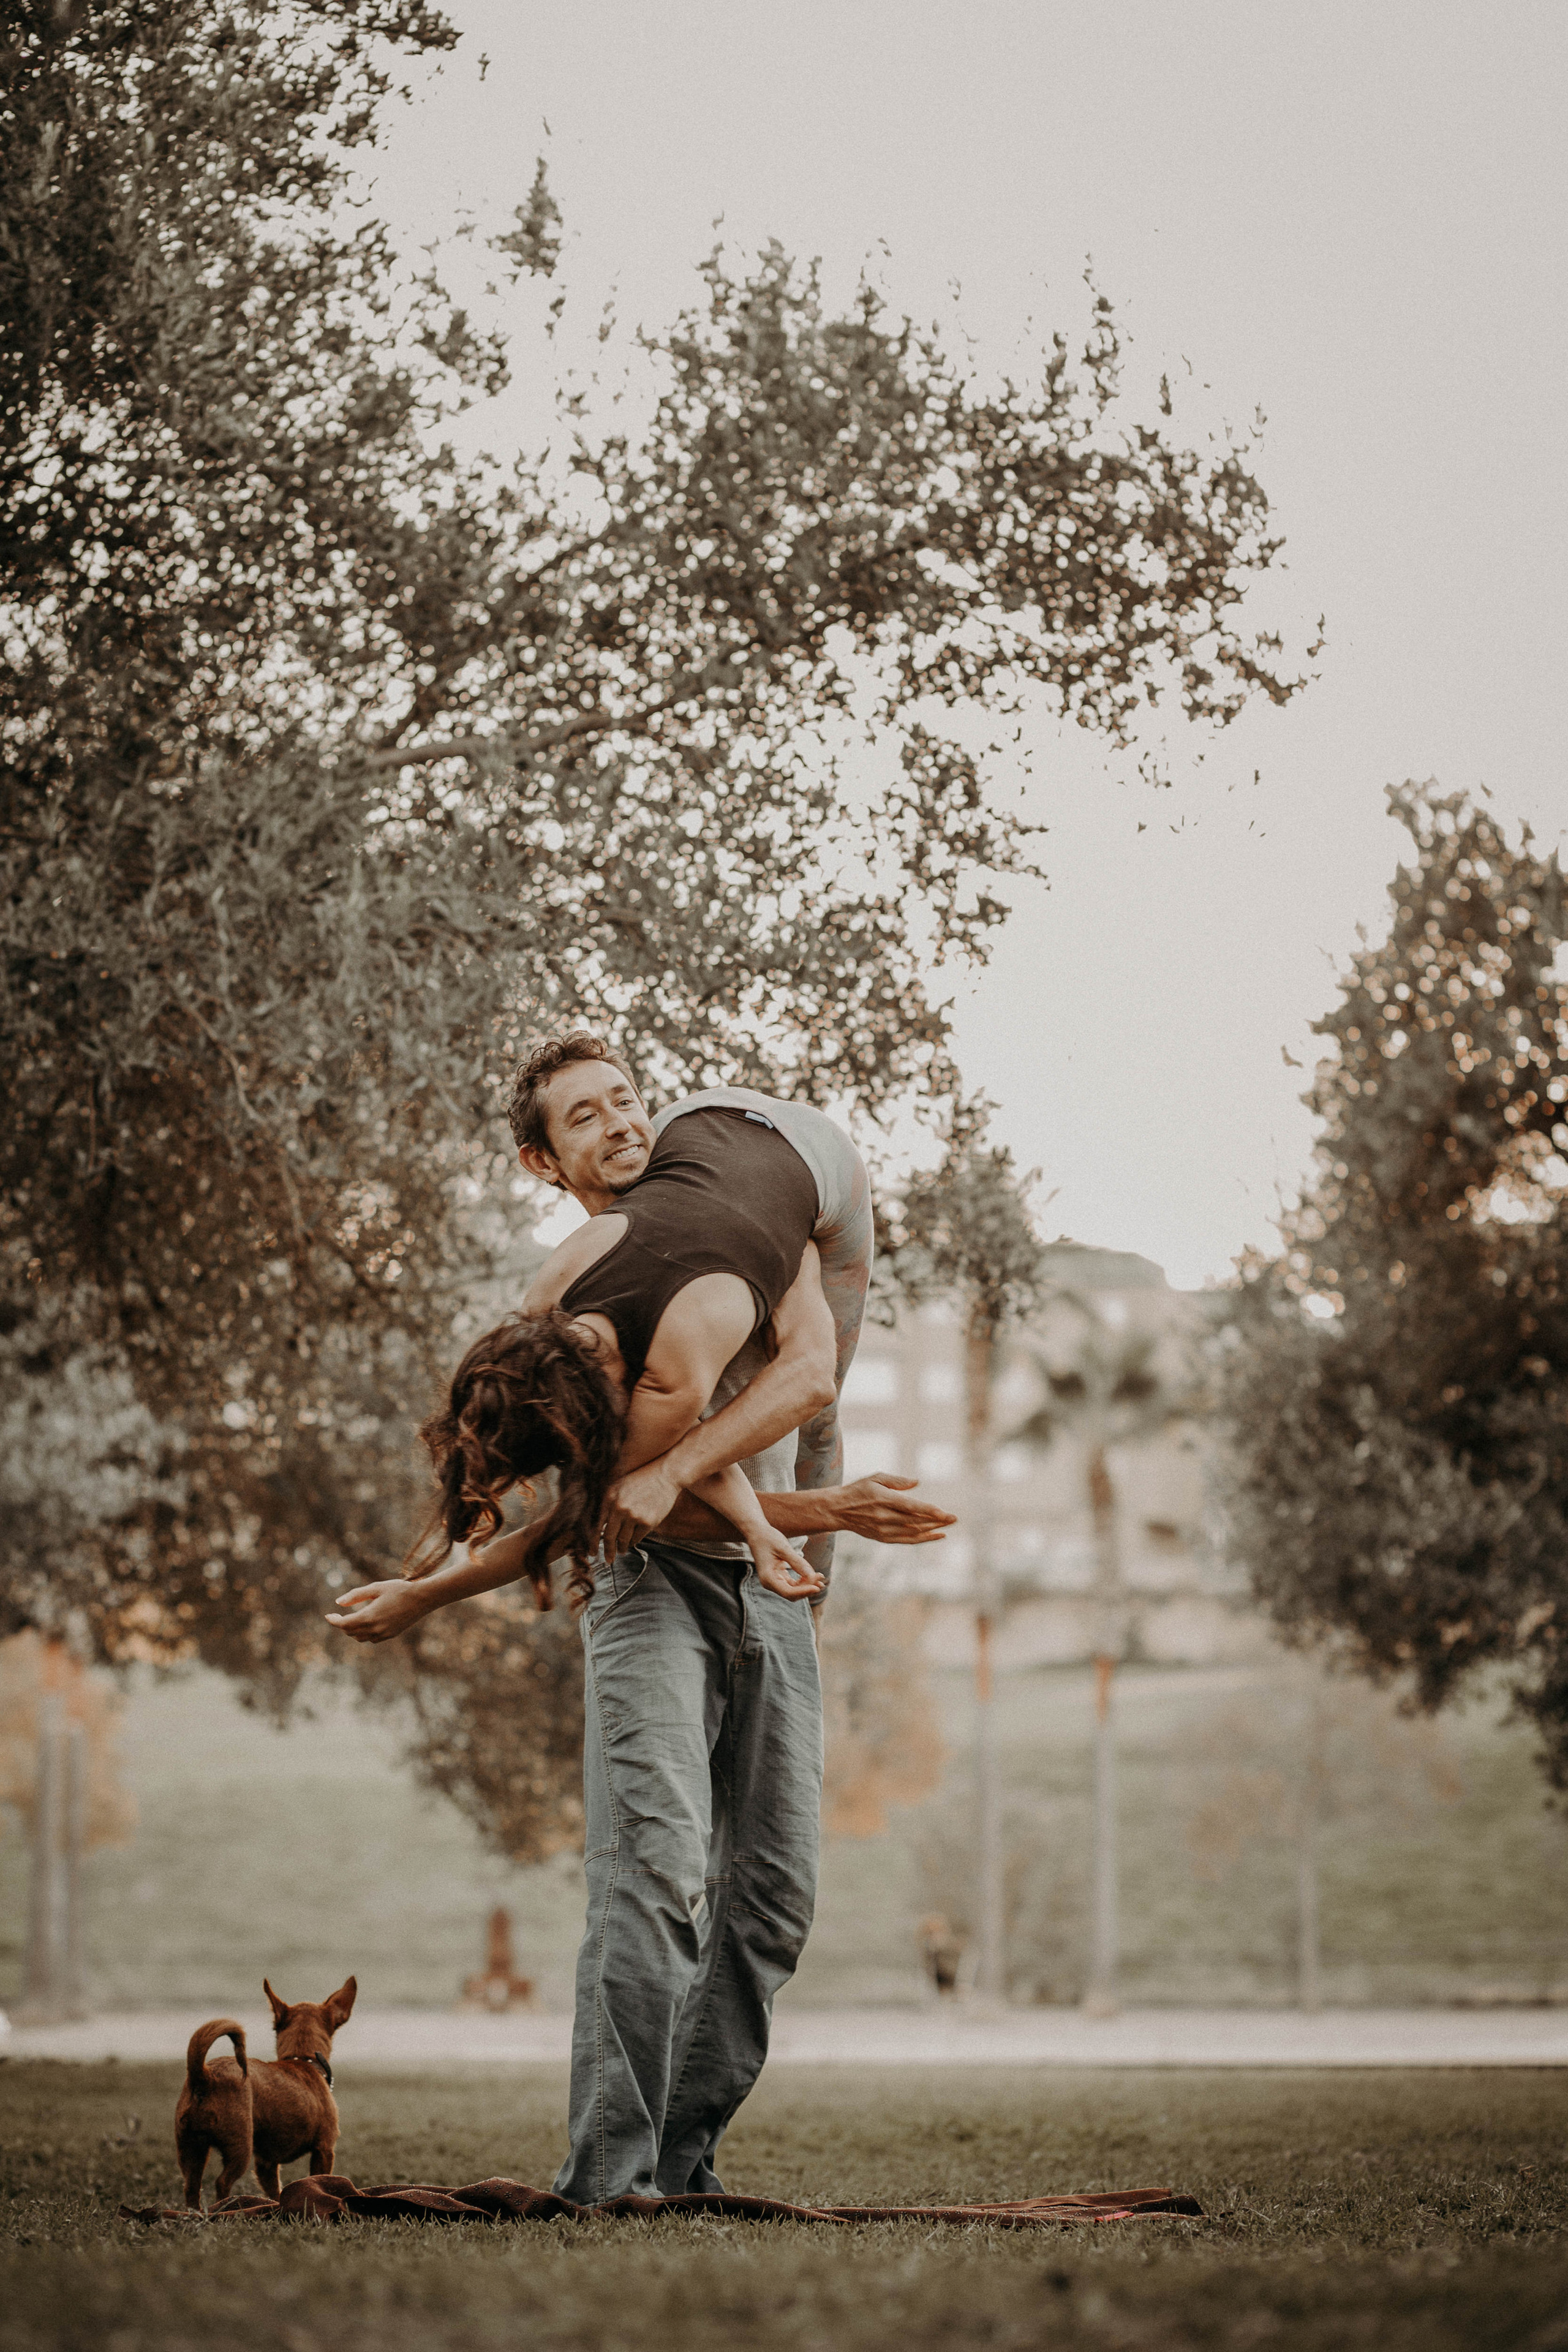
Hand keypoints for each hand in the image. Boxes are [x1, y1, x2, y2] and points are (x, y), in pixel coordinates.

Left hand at [325, 1579, 431, 1644]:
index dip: (333, 1621)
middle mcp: (375, 1629)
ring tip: (352, 1618)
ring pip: (360, 1638)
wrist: (422, 1599)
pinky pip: (371, 1639)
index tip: (327, 1616)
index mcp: (369, 1616)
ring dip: (353, 1630)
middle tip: (338, 1615)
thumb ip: (355, 1596)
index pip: (344, 1624)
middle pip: (350, 1632)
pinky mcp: (390, 1635)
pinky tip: (368, 1623)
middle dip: (342, 1624)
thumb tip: (338, 1603)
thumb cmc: (399, 1589)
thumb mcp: (376, 1588)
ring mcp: (383, 1634)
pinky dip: (365, 1633)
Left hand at [602, 1459, 682, 1559]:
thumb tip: (600, 1527)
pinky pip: (636, 1539)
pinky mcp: (648, 1521)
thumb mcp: (619, 1487)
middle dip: (608, 1551)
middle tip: (608, 1560)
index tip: (592, 1553)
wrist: (665, 1475)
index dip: (593, 1542)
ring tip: (622, 1550)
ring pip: (623, 1540)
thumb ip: (608, 1504)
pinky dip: (633, 1542)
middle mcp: (619, 1507)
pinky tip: (632, 1541)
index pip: (596, 1525)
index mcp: (609, 1498)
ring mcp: (634, 1515)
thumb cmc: (641, 1481)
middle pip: (609, 1537)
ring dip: (622, 1547)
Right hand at [748, 1525, 824, 1603]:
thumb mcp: (783, 1548)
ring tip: (820, 1576)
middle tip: (821, 1578)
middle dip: (807, 1588)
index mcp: (768, 1578)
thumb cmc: (768, 1538)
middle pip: (792, 1594)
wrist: (758, 1533)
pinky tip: (813, 1575)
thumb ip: (797, 1562)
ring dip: (807, 1585)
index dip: (804, 1591)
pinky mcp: (779, 1577)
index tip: (817, 1587)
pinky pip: (793, 1584)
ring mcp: (774, 1581)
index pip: (788, 1592)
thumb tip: (811, 1576)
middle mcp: (770, 1583)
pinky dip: (803, 1581)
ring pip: (794, 1590)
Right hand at [836, 1475, 955, 1544]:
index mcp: (884, 1499)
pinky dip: (922, 1539)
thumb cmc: (859, 1490)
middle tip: (954, 1518)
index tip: (944, 1513)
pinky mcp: (883, 1538)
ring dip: (932, 1530)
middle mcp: (884, 1516)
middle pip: (916, 1521)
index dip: (929, 1511)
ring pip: (913, 1533)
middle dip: (937, 1520)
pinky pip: (906, 1540)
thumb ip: (898, 1481)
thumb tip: (917, 1483)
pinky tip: (935, 1535)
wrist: (838, 1510)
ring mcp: (884, 1529)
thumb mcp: (876, 1478)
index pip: (911, 1507)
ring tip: (948, 1526)